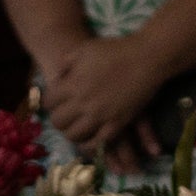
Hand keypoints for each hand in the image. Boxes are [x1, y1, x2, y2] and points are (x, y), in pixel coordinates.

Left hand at [38, 33, 169, 159]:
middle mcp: (82, 103)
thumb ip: (66, 63)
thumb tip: (58, 78)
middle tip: (64, 117)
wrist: (146, 58)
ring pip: (74, 136)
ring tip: (75, 129)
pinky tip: (89, 142)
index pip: (49, 102)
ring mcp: (99, 116)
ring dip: (71, 134)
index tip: (55, 102)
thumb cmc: (116, 50)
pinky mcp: (116, 124)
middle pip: (58, 122)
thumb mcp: (85, 50)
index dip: (50, 102)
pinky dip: (90, 146)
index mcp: (72, 84)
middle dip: (58, 120)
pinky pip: (97, 143)